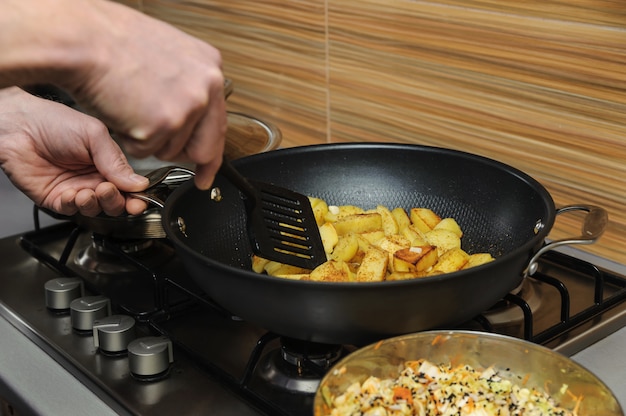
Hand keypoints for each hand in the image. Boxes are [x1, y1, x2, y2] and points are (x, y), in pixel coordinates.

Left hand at [0, 87, 148, 216]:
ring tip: (88, 191)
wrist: (18, 126)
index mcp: (107, 163)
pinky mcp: (56, 198)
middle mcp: (93, 178)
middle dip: (117, 202)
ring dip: (96, 204)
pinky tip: (73, 192)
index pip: (129, 186)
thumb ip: (116, 161)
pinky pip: (72, 210)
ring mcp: (76, 189)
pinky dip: (75, 205)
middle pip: (116, 202)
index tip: (138, 201)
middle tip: (108, 191)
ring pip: (96, 209)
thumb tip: (139, 183)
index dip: (136, 196)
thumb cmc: (54, 122)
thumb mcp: (94, 135)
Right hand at [62, 0, 226, 189]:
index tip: (207, 172)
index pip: (219, 123)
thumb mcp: (170, 56)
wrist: (85, 40)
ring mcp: (186, 108)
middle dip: (183, 157)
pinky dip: (129, 141)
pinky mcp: (161, 126)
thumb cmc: (114, 43)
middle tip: (165, 153)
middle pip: (205, 148)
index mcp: (210, 69)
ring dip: (148, 141)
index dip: (211, 153)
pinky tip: (122, 111)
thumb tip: (194, 116)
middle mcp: (206, 89)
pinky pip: (145, 152)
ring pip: (171, 151)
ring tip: (131, 107)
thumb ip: (188, 86)